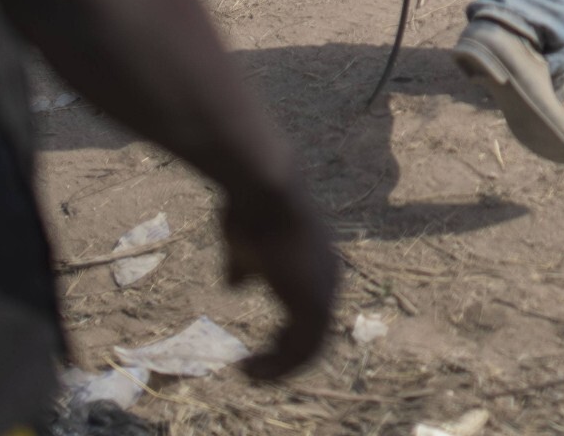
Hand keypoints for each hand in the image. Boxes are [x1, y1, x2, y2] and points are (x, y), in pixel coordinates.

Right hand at [221, 174, 337, 379]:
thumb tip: (235, 285)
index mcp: (317, 265)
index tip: (264, 347)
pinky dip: (277, 368)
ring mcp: (325, 292)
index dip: (289, 335)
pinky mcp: (314, 304)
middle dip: (286, 355)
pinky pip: (301, 352)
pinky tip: (249, 368)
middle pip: (315, 333)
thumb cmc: (251, 209)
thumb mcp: (244, 245)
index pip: (311, 312)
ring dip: (279, 367)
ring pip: (310, 348)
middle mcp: (329, 280)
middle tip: (256, 369)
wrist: (264, 191)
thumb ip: (243, 266)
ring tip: (249, 373)